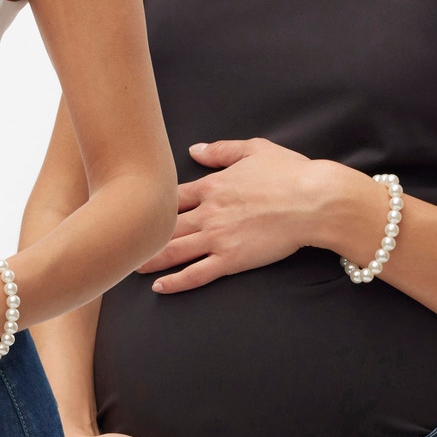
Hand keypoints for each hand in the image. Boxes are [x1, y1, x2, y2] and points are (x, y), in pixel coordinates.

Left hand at [137, 137, 330, 291]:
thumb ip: (221, 150)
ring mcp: (218, 238)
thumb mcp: (255, 149)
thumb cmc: (290, 173)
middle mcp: (208, 212)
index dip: (152, 202)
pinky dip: (175, 282)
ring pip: (173, 251)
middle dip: (141, 234)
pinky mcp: (231, 260)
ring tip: (129, 266)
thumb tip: (194, 150)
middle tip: (122, 241)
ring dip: (149, 259)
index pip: (172, 195)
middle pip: (164, 225)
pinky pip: (197, 273)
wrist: (314, 201)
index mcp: (213, 186)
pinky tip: (160, 287)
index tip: (137, 207)